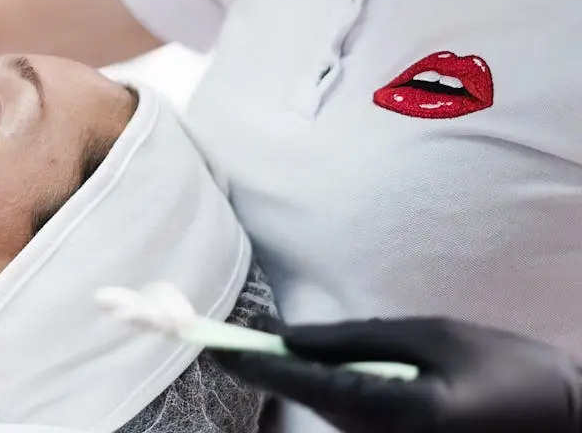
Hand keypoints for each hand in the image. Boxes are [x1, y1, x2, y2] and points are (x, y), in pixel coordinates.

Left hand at [211, 315, 581, 432]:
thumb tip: (290, 336)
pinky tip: (343, 376)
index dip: (257, 364)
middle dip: (278, 371)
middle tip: (237, 342)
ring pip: (331, 415)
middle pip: (313, 404)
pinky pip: (354, 425)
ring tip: (290, 353)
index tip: (214, 348)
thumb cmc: (506, 370)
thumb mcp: (434, 336)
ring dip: (310, 384)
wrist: (565, 422)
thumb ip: (357, 338)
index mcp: (399, 412)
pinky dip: (338, 399)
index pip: (309, 384)